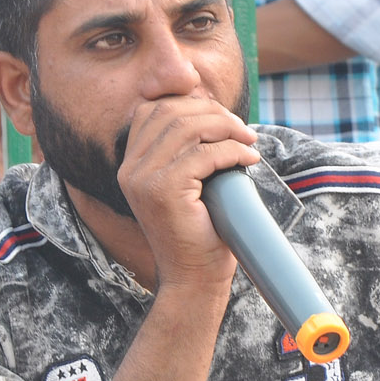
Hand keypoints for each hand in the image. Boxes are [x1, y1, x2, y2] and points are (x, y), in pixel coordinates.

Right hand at [115, 97, 258, 293]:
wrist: (194, 278)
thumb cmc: (200, 231)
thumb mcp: (190, 182)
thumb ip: (189, 149)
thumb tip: (217, 112)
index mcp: (131, 164)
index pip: (152, 109)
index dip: (189, 102)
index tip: (222, 116)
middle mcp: (130, 169)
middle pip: (170, 112)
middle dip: (213, 112)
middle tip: (242, 129)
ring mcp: (142, 179)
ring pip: (187, 128)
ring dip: (226, 128)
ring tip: (249, 141)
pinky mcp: (163, 190)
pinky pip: (203, 154)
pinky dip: (232, 151)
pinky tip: (249, 158)